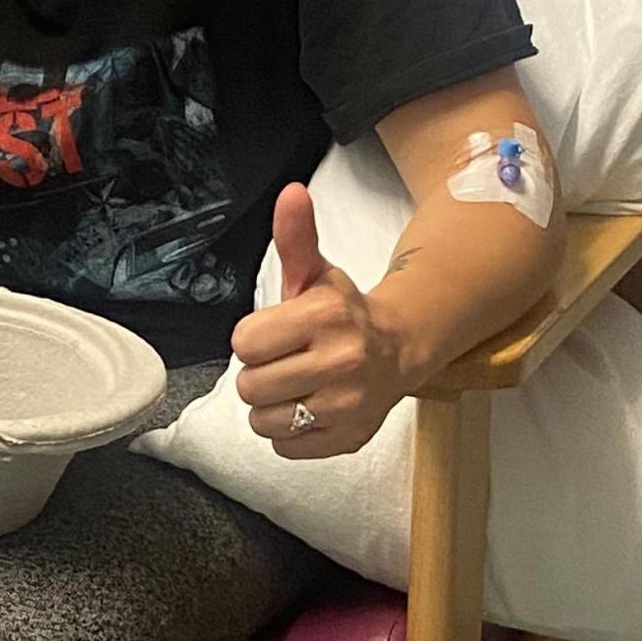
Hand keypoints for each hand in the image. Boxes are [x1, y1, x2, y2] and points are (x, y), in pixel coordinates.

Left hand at [229, 183, 409, 458]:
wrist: (396, 350)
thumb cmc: (342, 314)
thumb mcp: (316, 273)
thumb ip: (295, 237)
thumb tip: (290, 193)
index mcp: (324, 316)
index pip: (244, 342)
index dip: (254, 339)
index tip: (277, 334)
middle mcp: (339, 361)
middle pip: (250, 385)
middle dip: (261, 373)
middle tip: (287, 361)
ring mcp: (345, 405)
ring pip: (262, 420)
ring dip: (272, 406)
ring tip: (297, 386)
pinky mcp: (348, 439)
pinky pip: (284, 447)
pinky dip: (289, 433)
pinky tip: (310, 407)